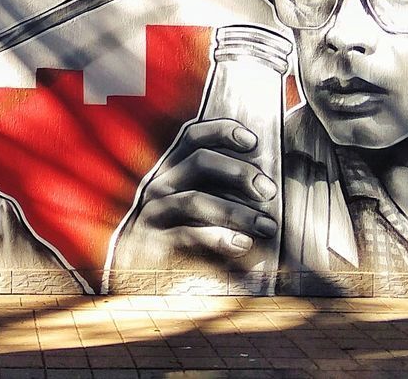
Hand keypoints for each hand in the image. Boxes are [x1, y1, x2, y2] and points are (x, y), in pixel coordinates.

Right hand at [110, 119, 277, 273]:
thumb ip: (219, 186)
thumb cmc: (178, 235)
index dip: (222, 131)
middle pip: (199, 161)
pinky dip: (218, 238)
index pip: (193, 136)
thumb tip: (263, 179)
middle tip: (269, 191)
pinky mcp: (153, 243)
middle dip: (239, 172)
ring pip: (195, 199)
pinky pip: (186, 235)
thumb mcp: (195, 204)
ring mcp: (154, 213)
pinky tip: (243, 245)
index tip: (254, 142)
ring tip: (267, 226)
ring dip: (237, 212)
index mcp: (171, 169)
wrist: (137, 275)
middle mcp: (160, 184)